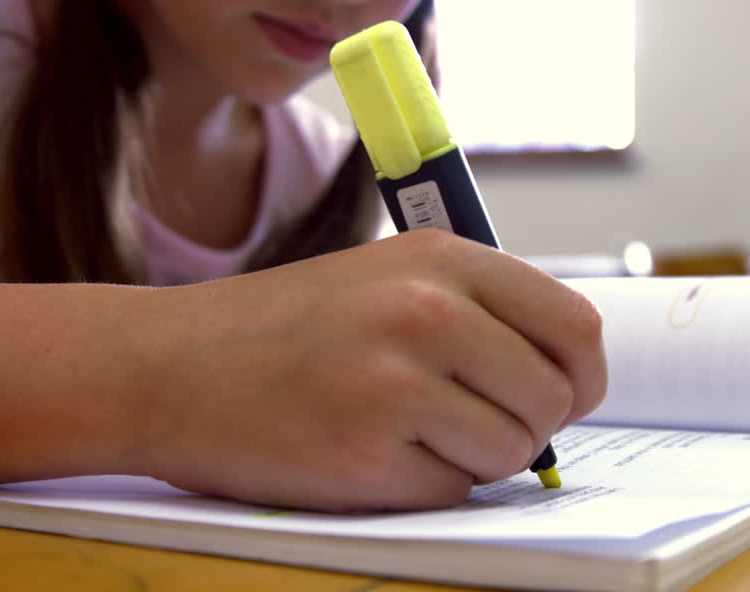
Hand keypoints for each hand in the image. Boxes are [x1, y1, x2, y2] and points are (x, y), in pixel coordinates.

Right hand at [129, 229, 606, 511]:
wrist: (168, 364)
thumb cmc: (282, 328)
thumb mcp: (386, 276)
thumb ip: (476, 311)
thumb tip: (565, 376)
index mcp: (442, 258)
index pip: (575, 325)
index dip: (580, 375)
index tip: (561, 396)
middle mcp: (426, 310)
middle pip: (554, 397)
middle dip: (528, 425)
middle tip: (472, 422)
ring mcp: (395, 382)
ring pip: (511, 452)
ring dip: (474, 458)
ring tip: (405, 430)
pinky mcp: (364, 454)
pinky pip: (452, 491)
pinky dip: (424, 485)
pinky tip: (368, 452)